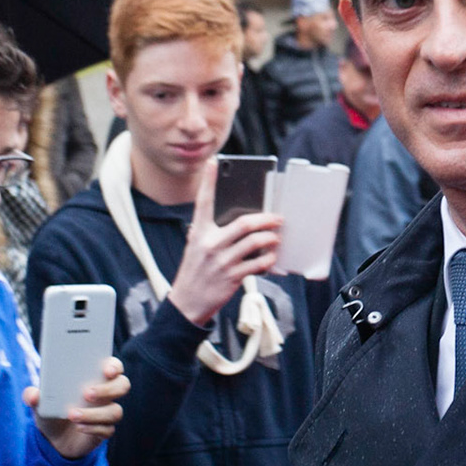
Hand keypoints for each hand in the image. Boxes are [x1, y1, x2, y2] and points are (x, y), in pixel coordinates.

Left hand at [25, 357, 128, 459]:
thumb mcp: (40, 402)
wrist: (53, 439)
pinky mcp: (105, 430)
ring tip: (72, 415)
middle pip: (122, 385)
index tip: (106, 370)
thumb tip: (33, 394)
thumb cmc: (52, 411)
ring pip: (115, 410)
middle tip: (86, 393)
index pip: (113, 366)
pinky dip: (92, 428)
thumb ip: (34, 395)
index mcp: (94, 378)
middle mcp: (106, 393)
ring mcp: (107, 412)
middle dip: (107, 389)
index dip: (114, 366)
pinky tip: (79, 428)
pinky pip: (107, 429)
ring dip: (94, 413)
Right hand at [166, 159, 282, 326]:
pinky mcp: (232, 277)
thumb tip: (241, 222)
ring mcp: (221, 261)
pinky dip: (268, 260)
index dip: (209, 181)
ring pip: (254, 243)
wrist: (187, 303)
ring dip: (271, 239)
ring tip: (276, 238)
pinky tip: (270, 258)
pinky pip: (257, 264)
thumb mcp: (196, 247)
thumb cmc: (196, 271)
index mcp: (199, 233)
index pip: (204, 202)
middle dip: (266, 219)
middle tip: (278, 218)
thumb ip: (212, 232)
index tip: (214, 162)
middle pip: (244, 224)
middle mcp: (209, 244)